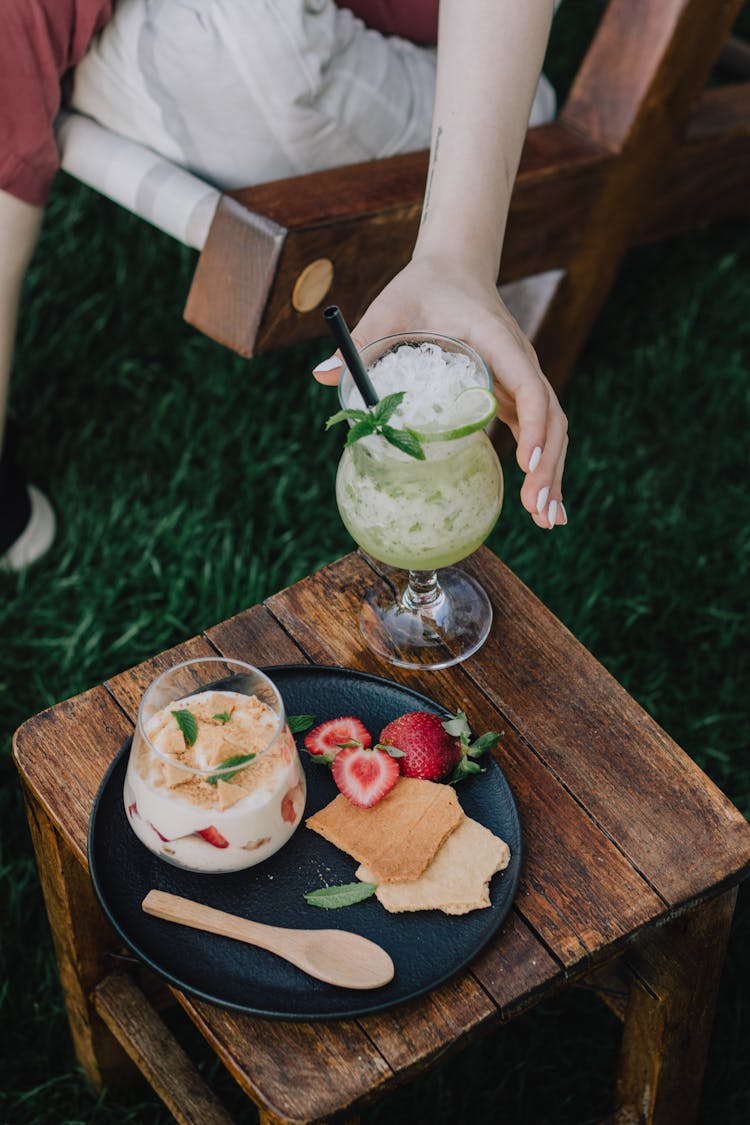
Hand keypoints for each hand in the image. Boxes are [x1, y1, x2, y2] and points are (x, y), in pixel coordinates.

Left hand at [313, 256, 567, 528]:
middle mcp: (519, 362)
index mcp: (497, 341)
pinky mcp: (513, 393)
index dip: (532, 425)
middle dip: (549, 465)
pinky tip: (539, 502)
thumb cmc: (423, 287)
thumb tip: (319, 375)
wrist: (453, 269)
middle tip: (537, 512)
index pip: (527, 386)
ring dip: (552, 473)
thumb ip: (360, 340)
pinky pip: (539, 431)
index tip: (526, 463)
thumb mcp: (389, 308)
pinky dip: (544, 466)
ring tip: (547, 520)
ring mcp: (520, 379)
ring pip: (552, 428)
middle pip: (551, 417)